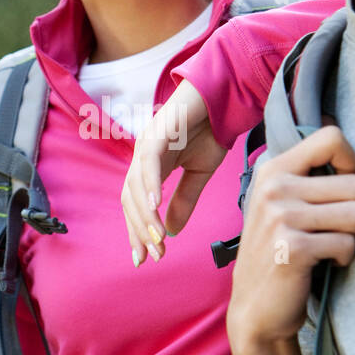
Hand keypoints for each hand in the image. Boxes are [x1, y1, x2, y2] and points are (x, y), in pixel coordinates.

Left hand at [121, 79, 227, 265]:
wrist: (223, 97)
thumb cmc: (210, 130)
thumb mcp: (199, 174)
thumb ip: (184, 200)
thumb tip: (172, 231)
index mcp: (150, 168)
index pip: (135, 205)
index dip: (138, 231)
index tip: (145, 257)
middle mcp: (142, 157)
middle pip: (130, 200)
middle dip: (140, 230)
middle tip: (154, 254)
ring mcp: (147, 143)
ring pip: (136, 185)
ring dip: (145, 215)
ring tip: (157, 238)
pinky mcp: (158, 132)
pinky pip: (150, 162)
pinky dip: (150, 184)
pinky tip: (156, 205)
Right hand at [227, 125, 354, 352]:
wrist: (256, 309)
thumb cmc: (279, 253)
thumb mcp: (281, 206)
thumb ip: (309, 177)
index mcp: (273, 169)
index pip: (331, 137)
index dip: (353, 161)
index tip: (347, 187)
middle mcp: (274, 188)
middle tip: (338, 230)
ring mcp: (280, 217)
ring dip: (353, 237)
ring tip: (332, 246)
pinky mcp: (293, 247)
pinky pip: (347, 243)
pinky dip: (344, 258)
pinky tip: (325, 263)